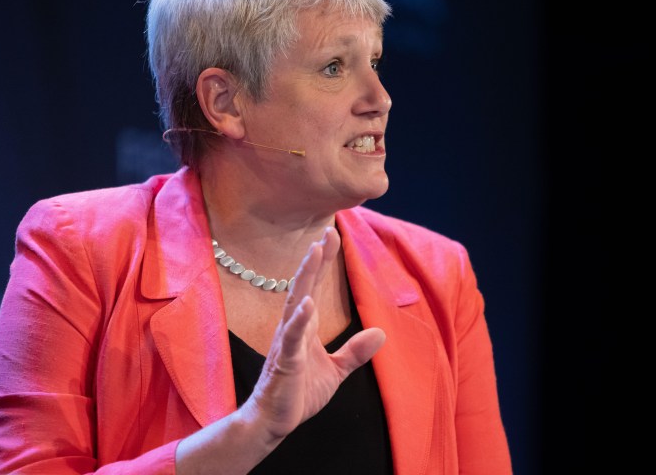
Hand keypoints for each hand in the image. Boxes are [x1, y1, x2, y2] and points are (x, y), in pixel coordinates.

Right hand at [239, 226, 385, 443]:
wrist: (274, 421)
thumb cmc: (298, 393)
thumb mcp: (336, 371)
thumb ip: (355, 352)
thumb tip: (381, 332)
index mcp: (305, 327)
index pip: (314, 286)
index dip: (323, 261)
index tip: (332, 235)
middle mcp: (294, 328)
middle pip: (304, 285)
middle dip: (315, 259)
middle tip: (325, 233)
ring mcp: (287, 343)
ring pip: (295, 302)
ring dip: (305, 278)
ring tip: (313, 254)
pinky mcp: (286, 362)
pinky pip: (292, 338)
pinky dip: (299, 319)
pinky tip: (306, 304)